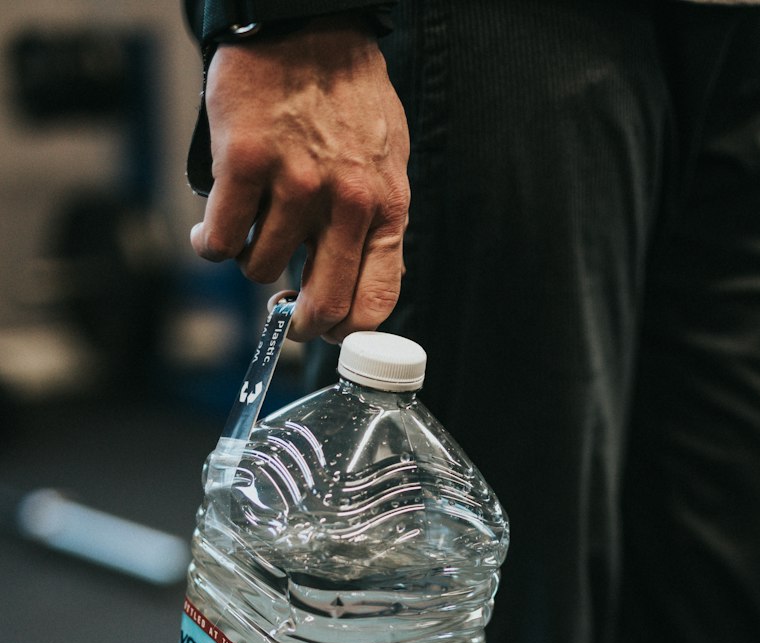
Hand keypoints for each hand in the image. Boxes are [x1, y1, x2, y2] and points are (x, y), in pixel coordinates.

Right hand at [190, 19, 409, 341]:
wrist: (304, 24)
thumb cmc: (344, 95)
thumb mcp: (384, 162)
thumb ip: (376, 223)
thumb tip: (361, 286)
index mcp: (386, 206)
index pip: (375, 301)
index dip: (346, 330)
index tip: (328, 331)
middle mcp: (345, 202)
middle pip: (323, 304)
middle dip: (301, 323)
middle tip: (286, 314)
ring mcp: (294, 184)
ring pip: (262, 269)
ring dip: (251, 260)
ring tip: (253, 230)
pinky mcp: (244, 164)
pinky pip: (221, 241)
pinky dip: (211, 243)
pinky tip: (212, 230)